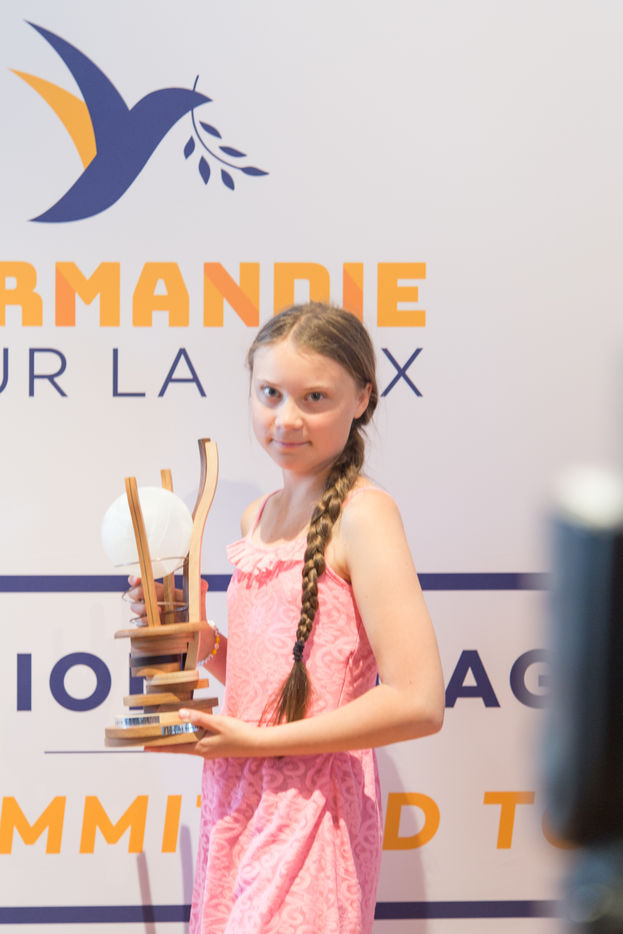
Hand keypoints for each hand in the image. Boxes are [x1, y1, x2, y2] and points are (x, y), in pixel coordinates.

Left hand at [144, 709, 260, 757]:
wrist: (256, 744)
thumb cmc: (238, 733)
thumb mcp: (218, 723)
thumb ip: (199, 718)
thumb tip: (180, 714)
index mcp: (201, 747)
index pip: (175, 747)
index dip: (160, 746)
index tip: (145, 745)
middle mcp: (202, 751)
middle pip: (179, 746)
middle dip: (165, 742)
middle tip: (150, 737)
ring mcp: (209, 750)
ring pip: (188, 743)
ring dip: (177, 738)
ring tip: (165, 733)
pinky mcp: (214, 747)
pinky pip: (196, 742)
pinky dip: (188, 736)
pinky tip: (188, 730)